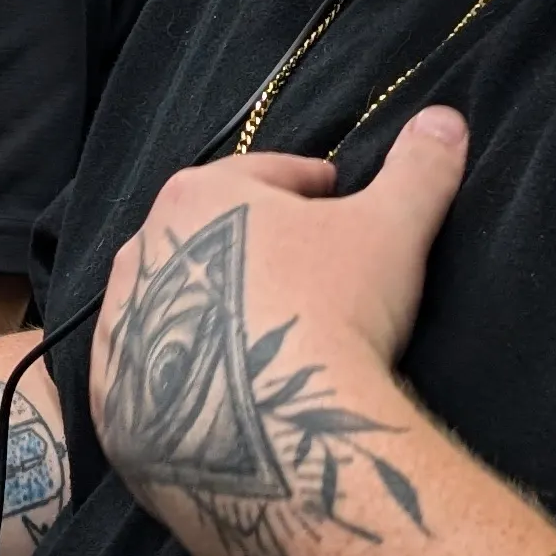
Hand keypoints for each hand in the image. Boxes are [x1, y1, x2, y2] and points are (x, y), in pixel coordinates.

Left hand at [94, 108, 469, 555]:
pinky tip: (227, 393)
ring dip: (214, 313)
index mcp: (197, 196)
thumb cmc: (334, 311)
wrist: (282, 436)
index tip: (338, 202)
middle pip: (209, 240)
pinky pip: (151, 379)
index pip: (263, 177)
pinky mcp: (111, 402)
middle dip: (254, 249)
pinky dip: (185, 379)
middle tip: (309, 275)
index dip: (309, 187)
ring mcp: (118, 331)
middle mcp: (140, 254)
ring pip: (174, 307)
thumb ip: (418, 169)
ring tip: (267, 338)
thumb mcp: (394, 228)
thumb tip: (445, 120)